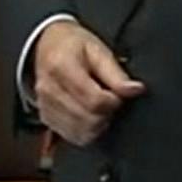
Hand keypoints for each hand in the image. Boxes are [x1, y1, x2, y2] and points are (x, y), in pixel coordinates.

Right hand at [31, 20, 144, 146]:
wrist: (46, 45)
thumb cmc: (73, 45)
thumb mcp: (98, 50)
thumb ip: (116, 73)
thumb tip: (136, 90)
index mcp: (62, 67)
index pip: (95, 100)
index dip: (114, 101)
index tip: (119, 94)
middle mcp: (49, 90)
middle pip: (89, 119)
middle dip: (108, 113)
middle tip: (112, 100)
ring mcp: (45, 106)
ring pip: (82, 132)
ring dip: (99, 124)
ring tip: (101, 107)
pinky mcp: (46, 118)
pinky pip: (72, 136)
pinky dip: (87, 131)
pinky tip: (90, 116)